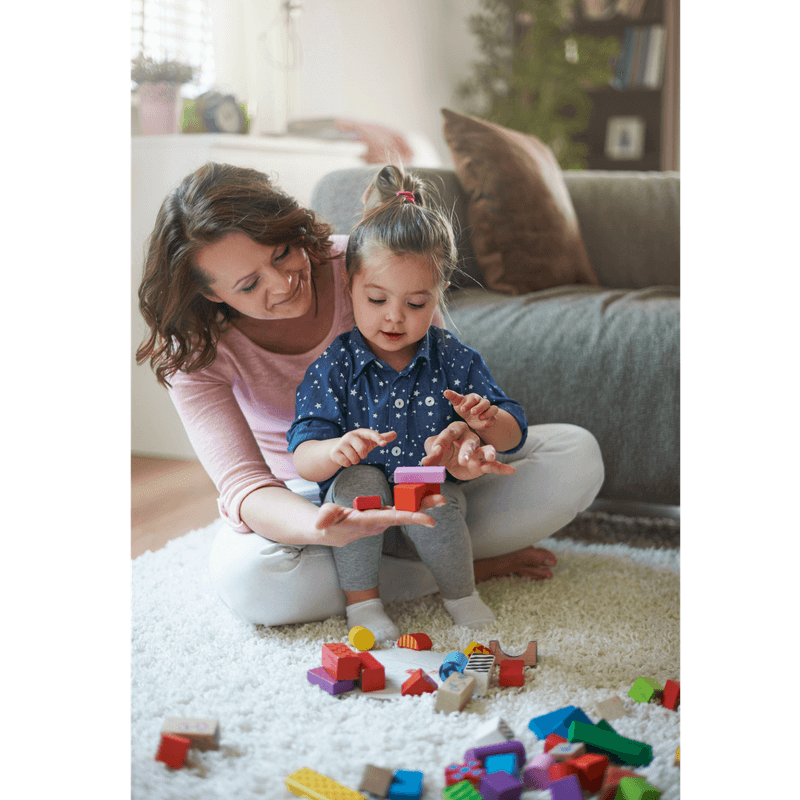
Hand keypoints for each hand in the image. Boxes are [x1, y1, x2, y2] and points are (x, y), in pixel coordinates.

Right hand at [314, 494, 443, 545]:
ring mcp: (383, 518)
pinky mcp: (383, 514)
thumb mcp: (325, 518)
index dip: (412, 517)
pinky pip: (401, 507)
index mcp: (370, 521)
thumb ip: (324, 518)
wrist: (332, 532)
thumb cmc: (329, 523)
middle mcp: (380, 521)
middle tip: (442, 501)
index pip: (394, 518)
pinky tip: (425, 493)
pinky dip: (414, 500)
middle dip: (424, 508)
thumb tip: (320, 524)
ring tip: (440, 496)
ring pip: (406, 510)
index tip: (430, 520)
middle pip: (406, 514)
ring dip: (423, 503)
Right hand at [330, 429, 396, 468]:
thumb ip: (383, 438)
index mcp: (361, 433)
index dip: (378, 438)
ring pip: (354, 458)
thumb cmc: (358, 444)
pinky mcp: (335, 452)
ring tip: (352, 455)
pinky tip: (345, 458)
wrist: (338, 449)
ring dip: (355, 460)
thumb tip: (395, 433)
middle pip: (362, 450)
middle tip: (359, 453)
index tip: (384, 444)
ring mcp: (342, 443)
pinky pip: (346, 463)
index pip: (371, 434)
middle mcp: (350, 436)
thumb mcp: (370, 441)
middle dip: (363, 455)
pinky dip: (347, 464)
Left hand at [421, 421, 515, 480]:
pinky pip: (494, 466)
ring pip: (484, 450)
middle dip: (467, 451)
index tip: (435, 450)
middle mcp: (469, 438)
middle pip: (470, 442)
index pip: (449, 433)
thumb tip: (425, 462)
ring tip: (492, 456)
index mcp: (455, 430)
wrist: (449, 461)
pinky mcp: (482, 464)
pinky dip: (502, 468)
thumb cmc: (440, 451)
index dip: (442, 441)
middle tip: (463, 460)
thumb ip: (430, 455)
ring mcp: (478, 451)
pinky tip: (511, 471)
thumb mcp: (433, 452)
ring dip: (488, 453)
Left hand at [444, 389, 498, 430]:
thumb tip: (445, 392)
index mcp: (474, 398)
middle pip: (485, 402)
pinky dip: (491, 421)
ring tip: (480, 418)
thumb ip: (453, 397)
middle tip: (472, 412)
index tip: (462, 410)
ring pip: (493, 409)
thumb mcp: (457, 403)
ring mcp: (488, 411)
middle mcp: (483, 403)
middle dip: (479, 407)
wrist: (471, 418)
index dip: (468, 404)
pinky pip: (494, 419)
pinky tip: (485, 425)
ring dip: (488, 413)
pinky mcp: (491, 418)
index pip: (473, 398)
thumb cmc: (464, 407)